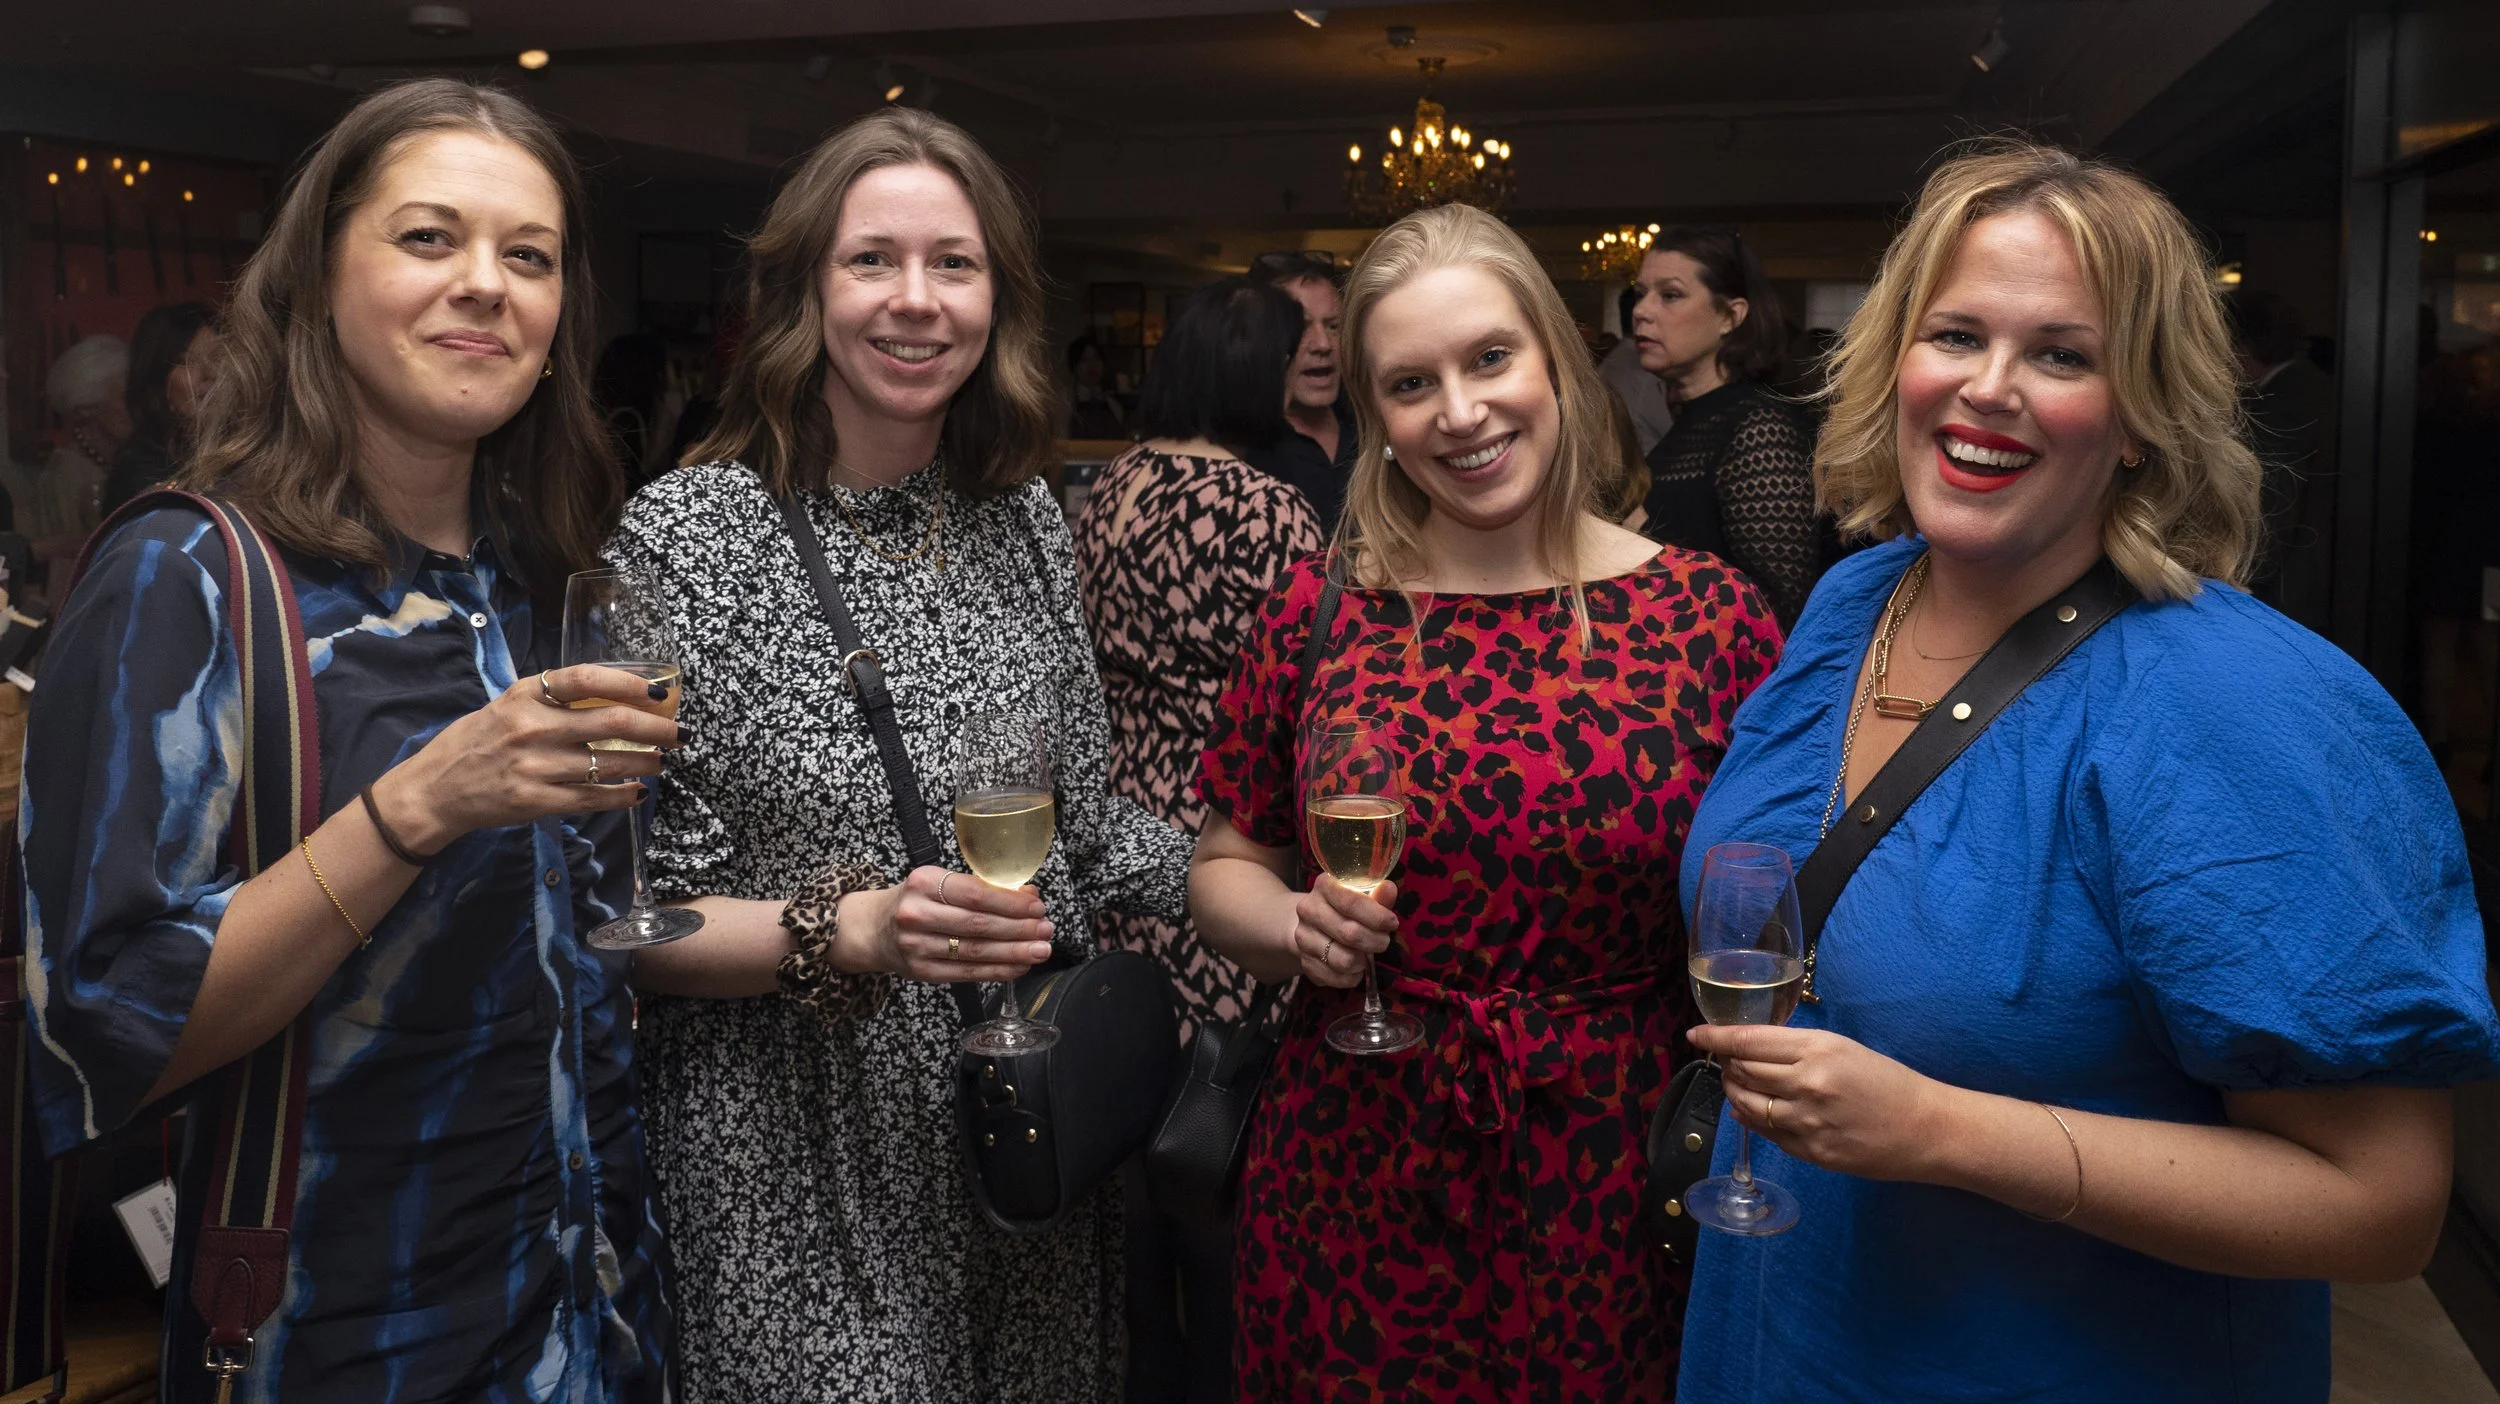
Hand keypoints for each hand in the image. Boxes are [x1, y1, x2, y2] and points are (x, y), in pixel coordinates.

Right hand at [372, 664, 684, 852]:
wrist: (435, 788)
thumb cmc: (477, 741)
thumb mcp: (509, 704)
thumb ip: (554, 699)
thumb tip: (615, 695)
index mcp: (526, 694)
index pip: (587, 678)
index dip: (631, 683)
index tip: (660, 692)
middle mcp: (532, 726)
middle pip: (612, 723)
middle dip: (656, 728)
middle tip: (679, 733)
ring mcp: (535, 766)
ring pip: (609, 764)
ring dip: (646, 763)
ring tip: (661, 762)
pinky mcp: (535, 801)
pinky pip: (592, 797)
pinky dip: (622, 795)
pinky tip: (636, 792)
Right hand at [836, 866, 1053, 983]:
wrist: (873, 929)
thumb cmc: (916, 901)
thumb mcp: (940, 883)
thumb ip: (982, 888)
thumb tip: (1029, 895)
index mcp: (923, 883)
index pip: (975, 894)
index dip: (1010, 902)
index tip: (1037, 907)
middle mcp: (916, 915)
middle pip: (978, 925)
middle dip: (1019, 929)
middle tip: (1046, 931)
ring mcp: (917, 946)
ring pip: (975, 952)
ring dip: (1014, 953)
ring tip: (1040, 950)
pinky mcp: (922, 973)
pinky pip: (968, 973)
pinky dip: (997, 971)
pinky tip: (1019, 966)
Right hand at [1285, 875, 1397, 989]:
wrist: (1311, 924)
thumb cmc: (1344, 908)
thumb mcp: (1362, 896)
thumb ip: (1378, 895)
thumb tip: (1389, 889)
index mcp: (1324, 886)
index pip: (1351, 902)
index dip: (1377, 916)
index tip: (1392, 923)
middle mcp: (1308, 910)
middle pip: (1349, 933)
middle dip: (1375, 941)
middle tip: (1384, 941)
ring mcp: (1303, 938)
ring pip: (1343, 960)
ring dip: (1363, 961)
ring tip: (1367, 955)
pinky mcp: (1305, 962)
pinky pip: (1337, 978)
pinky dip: (1353, 977)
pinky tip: (1356, 967)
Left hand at [1685, 1024, 1949, 1182]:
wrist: (1928, 1129)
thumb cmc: (1889, 1082)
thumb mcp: (1843, 1049)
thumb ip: (1796, 1049)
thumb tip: (1749, 1054)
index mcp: (1818, 1049)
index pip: (1749, 1040)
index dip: (1716, 1037)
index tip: (1696, 1036)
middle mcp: (1807, 1083)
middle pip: (1743, 1071)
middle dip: (1727, 1065)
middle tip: (1725, 1061)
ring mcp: (1807, 1121)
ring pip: (1747, 1105)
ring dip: (1735, 1094)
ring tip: (1738, 1086)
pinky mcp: (1812, 1152)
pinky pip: (1767, 1134)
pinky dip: (1753, 1121)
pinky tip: (1751, 1113)